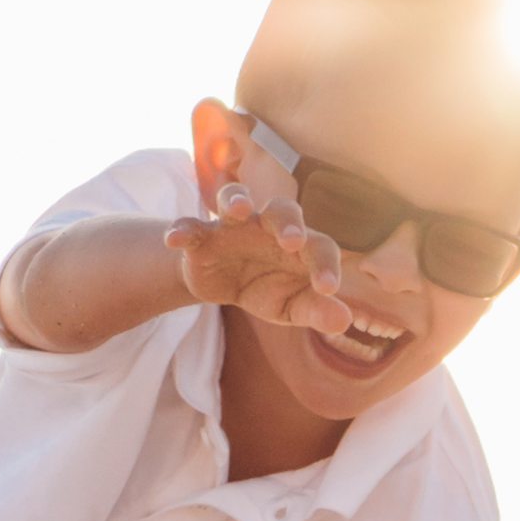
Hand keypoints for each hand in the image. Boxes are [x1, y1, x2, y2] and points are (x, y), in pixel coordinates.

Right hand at [165, 168, 350, 336]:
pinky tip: (174, 239)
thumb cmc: (267, 288)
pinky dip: (182, 229)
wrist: (222, 285)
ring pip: (235, 199)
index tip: (328, 289)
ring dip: (235, 200)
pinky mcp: (203, 236)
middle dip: (286, 222)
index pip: (319, 246)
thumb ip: (316, 311)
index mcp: (298, 245)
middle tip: (291, 241)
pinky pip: (191, 226)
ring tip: (236, 211)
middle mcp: (268, 227)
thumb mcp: (291, 306)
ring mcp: (233, 227)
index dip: (325, 265)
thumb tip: (345, 321)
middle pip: (282, 209)